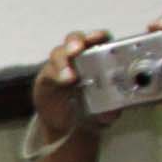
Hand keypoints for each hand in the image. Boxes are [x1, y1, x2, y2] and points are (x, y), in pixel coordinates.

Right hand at [32, 28, 116, 146]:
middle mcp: (79, 58)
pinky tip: (63, 81)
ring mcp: (62, 66)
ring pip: (60, 53)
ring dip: (63, 60)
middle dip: (76, 41)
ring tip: (69, 77)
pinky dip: (55, 74)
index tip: (99, 37)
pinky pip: (49, 70)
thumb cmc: (92, 112)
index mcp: (99, 58)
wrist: (67, 126)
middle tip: (77, 49)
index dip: (99, 35)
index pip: (99, 40)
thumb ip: (110, 110)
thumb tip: (114, 111)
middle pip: (76, 40)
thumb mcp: (105, 113)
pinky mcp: (47, 76)